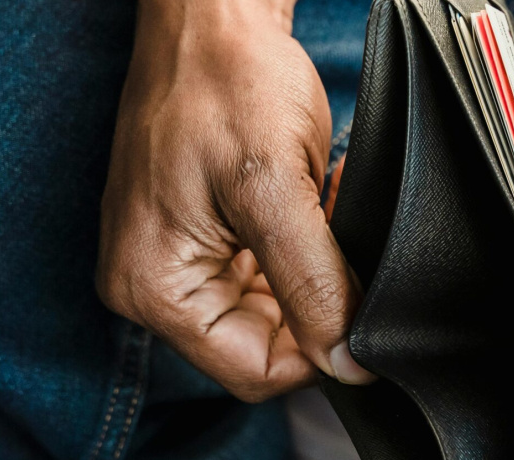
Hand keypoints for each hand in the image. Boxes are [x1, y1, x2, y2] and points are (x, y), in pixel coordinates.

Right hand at [97, 0, 372, 402]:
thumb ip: (313, 285)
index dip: (318, 350)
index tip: (359, 308)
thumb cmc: (226, 82)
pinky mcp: (207, 236)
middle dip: (317, 302)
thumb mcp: (276, 190)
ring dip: (316, 273)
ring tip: (325, 213)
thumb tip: (347, 363)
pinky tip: (318, 206)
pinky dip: (307, 249)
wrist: (214, 18)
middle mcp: (158, 285)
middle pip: (264, 345)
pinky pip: (270, 273)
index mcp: (154, 288)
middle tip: (341, 243)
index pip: (254, 371)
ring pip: (276, 311)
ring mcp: (183, 260)